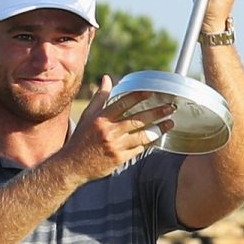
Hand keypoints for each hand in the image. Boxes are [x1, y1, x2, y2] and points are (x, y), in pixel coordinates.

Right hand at [62, 75, 176, 180]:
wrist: (73, 165)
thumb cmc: (81, 138)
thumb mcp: (88, 115)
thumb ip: (100, 97)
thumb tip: (107, 78)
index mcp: (101, 118)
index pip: (123, 103)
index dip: (139, 96)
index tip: (152, 92)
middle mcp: (109, 131)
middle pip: (137, 119)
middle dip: (156, 113)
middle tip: (170, 107)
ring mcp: (115, 146)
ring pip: (142, 135)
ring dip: (158, 129)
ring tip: (170, 123)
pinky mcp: (120, 159)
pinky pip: (139, 149)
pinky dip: (149, 143)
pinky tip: (158, 137)